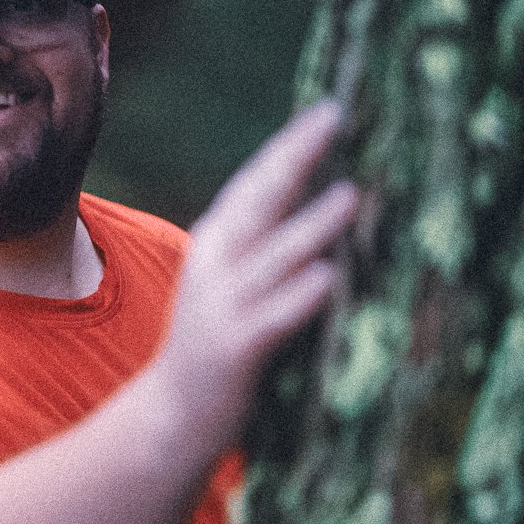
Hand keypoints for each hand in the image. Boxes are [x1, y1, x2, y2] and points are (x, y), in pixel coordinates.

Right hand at [156, 100, 356, 449]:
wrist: (173, 414)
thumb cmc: (219, 339)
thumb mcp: (235, 280)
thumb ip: (268, 244)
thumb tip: (330, 203)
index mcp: (217, 242)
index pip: (256, 181)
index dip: (291, 145)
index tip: (329, 110)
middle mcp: (215, 265)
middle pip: (259, 200)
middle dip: (296, 157)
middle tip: (335, 118)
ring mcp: (224, 306)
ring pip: (273, 258)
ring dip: (311, 225)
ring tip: (351, 194)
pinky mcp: (235, 349)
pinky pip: (273, 318)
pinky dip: (299, 296)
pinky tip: (328, 278)